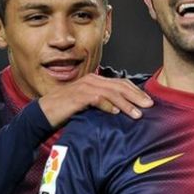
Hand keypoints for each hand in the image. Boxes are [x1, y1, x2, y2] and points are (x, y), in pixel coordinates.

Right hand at [38, 74, 152, 127]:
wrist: (44, 113)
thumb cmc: (66, 111)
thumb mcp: (87, 104)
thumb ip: (101, 102)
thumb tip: (120, 110)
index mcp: (95, 80)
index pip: (120, 82)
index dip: (136, 91)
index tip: (148, 101)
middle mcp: (91, 80)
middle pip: (119, 86)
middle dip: (136, 96)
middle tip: (149, 105)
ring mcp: (84, 87)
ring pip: (111, 92)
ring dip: (126, 103)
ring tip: (137, 114)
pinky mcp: (77, 97)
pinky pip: (97, 99)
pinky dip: (108, 106)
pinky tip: (117, 113)